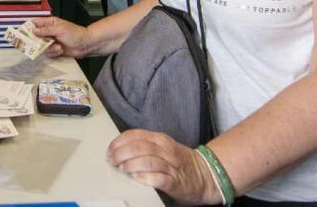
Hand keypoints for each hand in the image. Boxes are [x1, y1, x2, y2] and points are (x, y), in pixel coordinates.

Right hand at [29, 17, 90, 57]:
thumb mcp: (60, 29)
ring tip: (57, 46)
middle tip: (36, 44)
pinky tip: (60, 49)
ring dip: (48, 48)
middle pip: (35, 36)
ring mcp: (51, 41)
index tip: (22, 33)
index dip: (28, 28)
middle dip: (36, 41)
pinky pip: (47, 53)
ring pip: (41, 46)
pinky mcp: (54, 49)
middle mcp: (49, 32)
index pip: (35, 23)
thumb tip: (34, 30)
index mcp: (50, 23)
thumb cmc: (76, 33)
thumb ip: (45, 30)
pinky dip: (53, 52)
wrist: (85, 45)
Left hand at [107, 129, 221, 204]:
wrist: (206, 176)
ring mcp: (171, 166)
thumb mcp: (162, 147)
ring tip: (122, 168)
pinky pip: (158, 178)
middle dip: (121, 153)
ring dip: (130, 164)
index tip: (110, 150)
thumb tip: (118, 149)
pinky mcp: (175, 182)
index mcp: (160, 139)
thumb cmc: (180, 162)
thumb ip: (143, 146)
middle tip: (112, 160)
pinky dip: (145, 177)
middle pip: (138, 147)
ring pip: (147, 160)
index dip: (119, 142)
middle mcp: (165, 150)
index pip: (135, 135)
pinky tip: (137, 178)